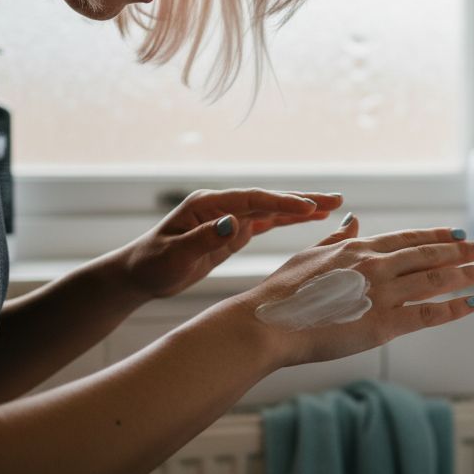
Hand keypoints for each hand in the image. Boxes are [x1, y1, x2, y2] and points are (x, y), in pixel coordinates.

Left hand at [119, 188, 342, 299]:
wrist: (138, 274)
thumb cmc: (152, 264)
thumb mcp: (175, 254)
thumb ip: (204, 238)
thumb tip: (234, 223)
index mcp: (207, 204)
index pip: (252, 200)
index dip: (282, 202)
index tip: (309, 208)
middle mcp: (221, 206)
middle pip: (268, 199)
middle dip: (302, 199)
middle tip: (335, 199)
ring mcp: (228, 217)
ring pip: (272, 210)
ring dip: (302, 208)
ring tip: (333, 206)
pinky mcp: (232, 232)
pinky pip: (267, 223)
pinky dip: (289, 220)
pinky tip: (311, 219)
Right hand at [234, 216, 473, 367]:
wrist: (267, 324)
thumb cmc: (281, 292)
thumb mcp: (309, 255)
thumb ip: (337, 239)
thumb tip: (354, 218)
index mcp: (358, 248)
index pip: (408, 238)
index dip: (437, 236)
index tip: (459, 234)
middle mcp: (375, 265)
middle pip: (429, 255)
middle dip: (461, 252)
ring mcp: (382, 294)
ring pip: (435, 280)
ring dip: (466, 274)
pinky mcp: (383, 324)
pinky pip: (428, 314)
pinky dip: (453, 307)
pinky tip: (472, 302)